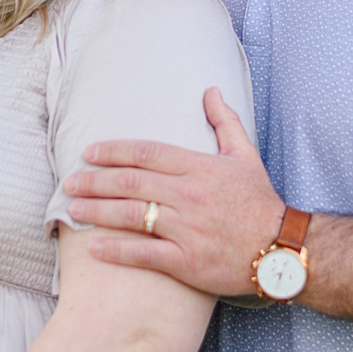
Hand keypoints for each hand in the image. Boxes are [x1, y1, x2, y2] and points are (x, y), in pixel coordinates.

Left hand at [62, 87, 284, 297]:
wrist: (283, 249)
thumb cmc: (259, 202)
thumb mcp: (246, 156)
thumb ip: (225, 122)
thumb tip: (210, 91)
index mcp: (199, 168)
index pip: (146, 153)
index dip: (113, 152)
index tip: (89, 153)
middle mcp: (189, 196)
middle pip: (130, 183)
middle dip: (94, 181)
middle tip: (69, 182)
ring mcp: (186, 228)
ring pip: (131, 215)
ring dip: (96, 211)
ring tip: (73, 209)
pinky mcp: (186, 260)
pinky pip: (144, 254)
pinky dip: (116, 250)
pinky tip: (94, 247)